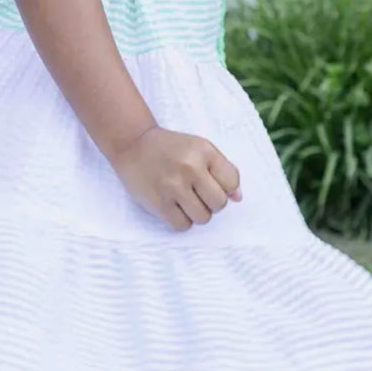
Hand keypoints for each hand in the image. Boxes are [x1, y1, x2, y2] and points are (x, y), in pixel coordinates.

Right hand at [110, 127, 241, 231]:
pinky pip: (183, 226)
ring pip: (203, 218)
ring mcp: (173, 186)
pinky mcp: (159, 203)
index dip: (225, 187)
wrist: (133, 144)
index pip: (232, 182)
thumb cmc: (171, 148)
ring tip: (186, 200)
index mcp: (204, 151)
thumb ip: (222, 170)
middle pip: (219, 204)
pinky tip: (174, 207)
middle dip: (212, 202)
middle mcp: (190, 168)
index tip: (211, 183)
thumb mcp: (200, 148)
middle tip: (198, 193)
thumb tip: (238, 198)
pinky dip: (181, 220)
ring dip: (197, 213)